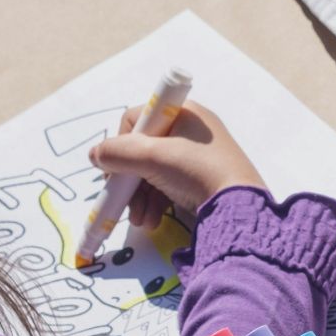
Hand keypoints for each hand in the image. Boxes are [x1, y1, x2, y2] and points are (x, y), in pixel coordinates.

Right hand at [89, 101, 264, 220]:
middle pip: (143, 151)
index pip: (136, 120)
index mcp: (182, 113)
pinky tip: (151, 221)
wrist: (240, 207)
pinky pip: (169, 185)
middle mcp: (190, 130)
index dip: (120, 145)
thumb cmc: (197, 171)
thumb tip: (95, 155)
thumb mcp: (151, 157)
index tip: (114, 170)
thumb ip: (117, 153)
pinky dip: (156, 202)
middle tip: (121, 200)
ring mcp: (198, 156)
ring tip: (140, 220)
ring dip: (140, 197)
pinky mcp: (203, 180)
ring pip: (154, 172)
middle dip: (129, 180)